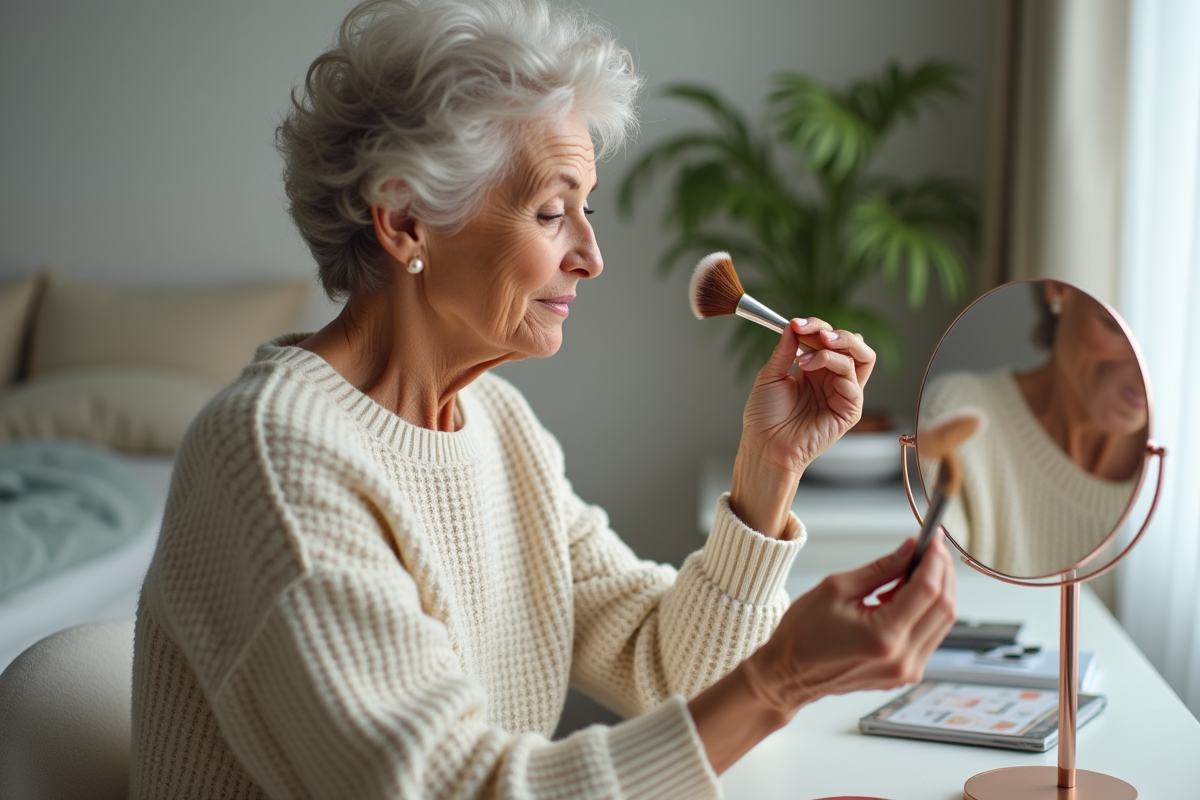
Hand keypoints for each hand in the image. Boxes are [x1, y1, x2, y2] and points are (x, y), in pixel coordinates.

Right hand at [687, 534, 954, 773]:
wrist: (788, 674)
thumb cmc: (802, 634)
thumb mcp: (836, 588)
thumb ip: (880, 569)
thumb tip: (909, 550)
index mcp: (883, 636)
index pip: (927, 590)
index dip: (934, 560)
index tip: (933, 539)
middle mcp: (902, 658)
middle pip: (944, 607)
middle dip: (942, 573)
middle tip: (931, 549)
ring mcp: (906, 671)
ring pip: (942, 623)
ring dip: (937, 591)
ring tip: (914, 571)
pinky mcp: (905, 674)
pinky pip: (930, 636)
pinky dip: (925, 612)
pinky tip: (905, 597)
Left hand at [729, 317, 876, 535]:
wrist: (764, 445)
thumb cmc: (765, 417)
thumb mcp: (770, 375)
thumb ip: (785, 350)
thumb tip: (793, 325)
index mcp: (815, 369)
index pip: (828, 339)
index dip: (815, 327)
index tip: (795, 323)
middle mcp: (832, 379)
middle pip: (853, 345)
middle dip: (836, 332)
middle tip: (815, 331)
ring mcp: (843, 394)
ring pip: (861, 357)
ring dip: (838, 345)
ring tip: (813, 346)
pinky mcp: (849, 410)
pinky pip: (853, 380)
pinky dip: (834, 364)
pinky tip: (808, 367)